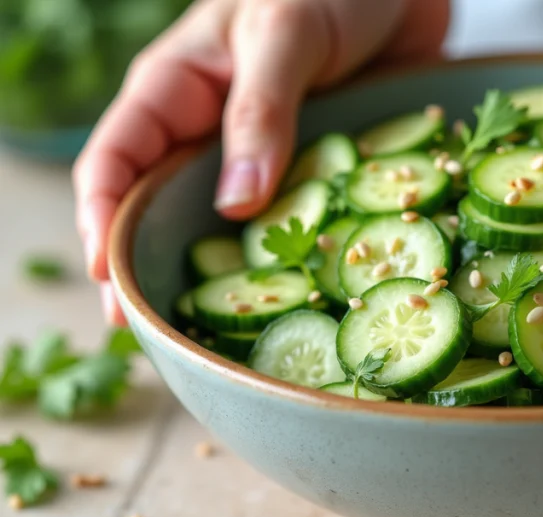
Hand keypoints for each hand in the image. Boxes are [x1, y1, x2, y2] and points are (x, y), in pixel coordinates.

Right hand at [73, 0, 449, 323]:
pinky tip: (302, 295)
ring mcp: (266, 154)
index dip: (102, 223)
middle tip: (152, 334)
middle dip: (151, 268)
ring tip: (220, 334)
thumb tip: (237, 205)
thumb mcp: (285, 32)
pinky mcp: (317, 167)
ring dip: (226, 274)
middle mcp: (212, 130)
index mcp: (178, 87)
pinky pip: (299, 218)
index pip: (116, 162)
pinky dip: (297, 254)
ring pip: (230, 225)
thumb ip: (260, 110)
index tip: (108, 282)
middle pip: (163, 209)